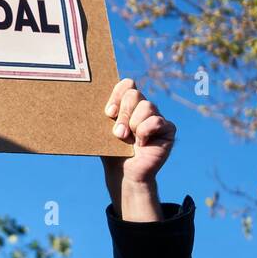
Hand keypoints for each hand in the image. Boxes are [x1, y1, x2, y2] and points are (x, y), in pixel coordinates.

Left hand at [99, 78, 175, 220]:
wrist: (124, 173)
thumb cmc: (112, 151)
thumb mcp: (103, 129)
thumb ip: (103, 113)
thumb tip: (88, 96)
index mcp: (127, 104)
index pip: (127, 84)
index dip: (117, 95)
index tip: (108, 113)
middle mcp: (143, 107)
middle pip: (134, 94)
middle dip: (123, 114)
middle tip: (118, 133)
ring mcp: (157, 116)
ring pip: (147, 106)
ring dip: (134, 125)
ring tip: (129, 139)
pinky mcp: (168, 129)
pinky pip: (156, 121)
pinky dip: (145, 132)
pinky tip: (142, 144)